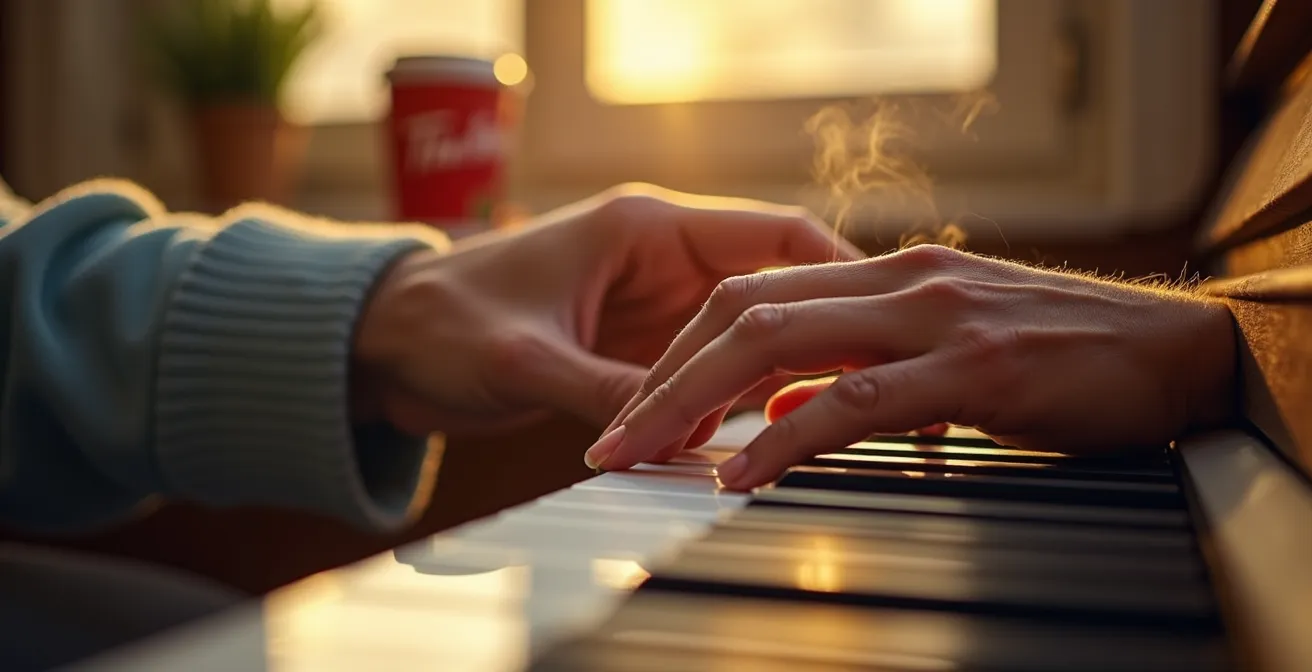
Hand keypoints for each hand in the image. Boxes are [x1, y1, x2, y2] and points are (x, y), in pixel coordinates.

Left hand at [350, 183, 861, 435]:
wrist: (380, 342)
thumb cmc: (440, 323)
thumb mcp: (527, 360)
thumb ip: (609, 396)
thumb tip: (687, 444)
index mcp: (645, 228)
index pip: (771, 233)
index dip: (832, 271)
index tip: (875, 320)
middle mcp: (660, 260)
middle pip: (769, 292)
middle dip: (806, 342)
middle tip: (849, 394)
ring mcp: (651, 307)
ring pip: (741, 341)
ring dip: (766, 382)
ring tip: (809, 425)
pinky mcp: (634, 348)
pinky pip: (703, 375)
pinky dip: (724, 406)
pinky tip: (749, 441)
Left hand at [585, 245, 1238, 488]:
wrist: (1175, 348)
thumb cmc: (1060, 357)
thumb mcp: (944, 356)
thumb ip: (858, 371)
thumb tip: (782, 410)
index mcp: (882, 275)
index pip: (751, 297)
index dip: (682, 349)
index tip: (639, 409)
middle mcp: (894, 280)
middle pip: (739, 310)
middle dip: (662, 376)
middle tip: (611, 438)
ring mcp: (929, 315)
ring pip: (777, 342)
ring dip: (694, 400)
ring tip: (641, 453)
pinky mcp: (969, 364)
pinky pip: (853, 399)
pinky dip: (783, 436)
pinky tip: (737, 472)